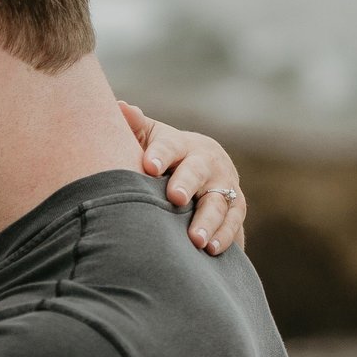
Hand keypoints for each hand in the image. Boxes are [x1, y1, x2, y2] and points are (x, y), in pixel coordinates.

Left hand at [120, 101, 245, 255]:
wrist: (205, 168)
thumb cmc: (165, 156)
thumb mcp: (150, 139)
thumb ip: (136, 127)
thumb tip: (120, 107)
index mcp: (182, 144)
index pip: (170, 146)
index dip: (160, 154)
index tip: (148, 167)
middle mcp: (207, 162)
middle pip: (198, 171)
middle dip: (187, 183)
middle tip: (175, 198)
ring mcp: (224, 185)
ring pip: (218, 202)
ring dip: (207, 220)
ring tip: (194, 239)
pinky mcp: (236, 207)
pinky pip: (232, 222)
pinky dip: (223, 236)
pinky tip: (210, 249)